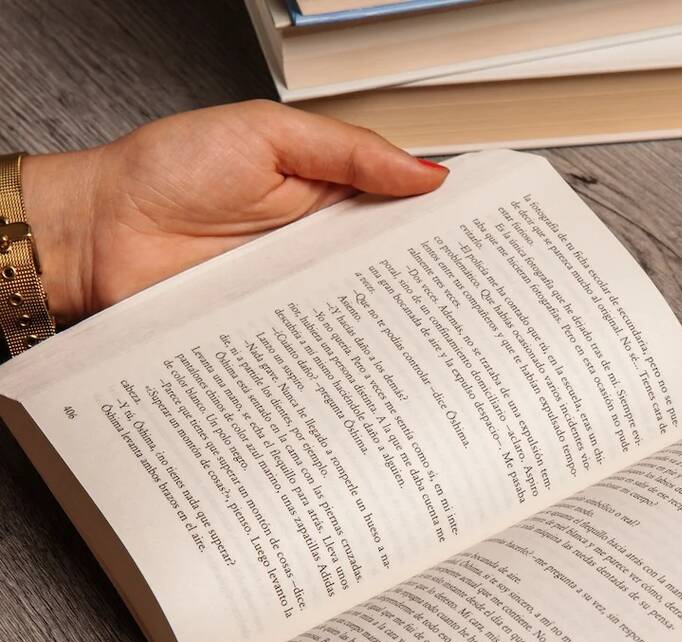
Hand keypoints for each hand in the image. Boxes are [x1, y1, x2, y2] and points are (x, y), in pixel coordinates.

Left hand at [19, 100, 447, 322]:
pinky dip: (342, 359)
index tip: (483, 243)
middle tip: (472, 306)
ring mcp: (298, 297)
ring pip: (360, 316)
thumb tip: (426, 172)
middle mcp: (319, 250)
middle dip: (428, 289)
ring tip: (436, 344)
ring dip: (391, 329)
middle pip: (389, 272)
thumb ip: (348, 151)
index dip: (441, 226)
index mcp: (329, 195)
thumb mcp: (268, 136)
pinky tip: (371, 366)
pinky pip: (318, 348)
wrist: (99, 233)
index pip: (402, 212)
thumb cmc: (170, 171)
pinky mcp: (275, 335)